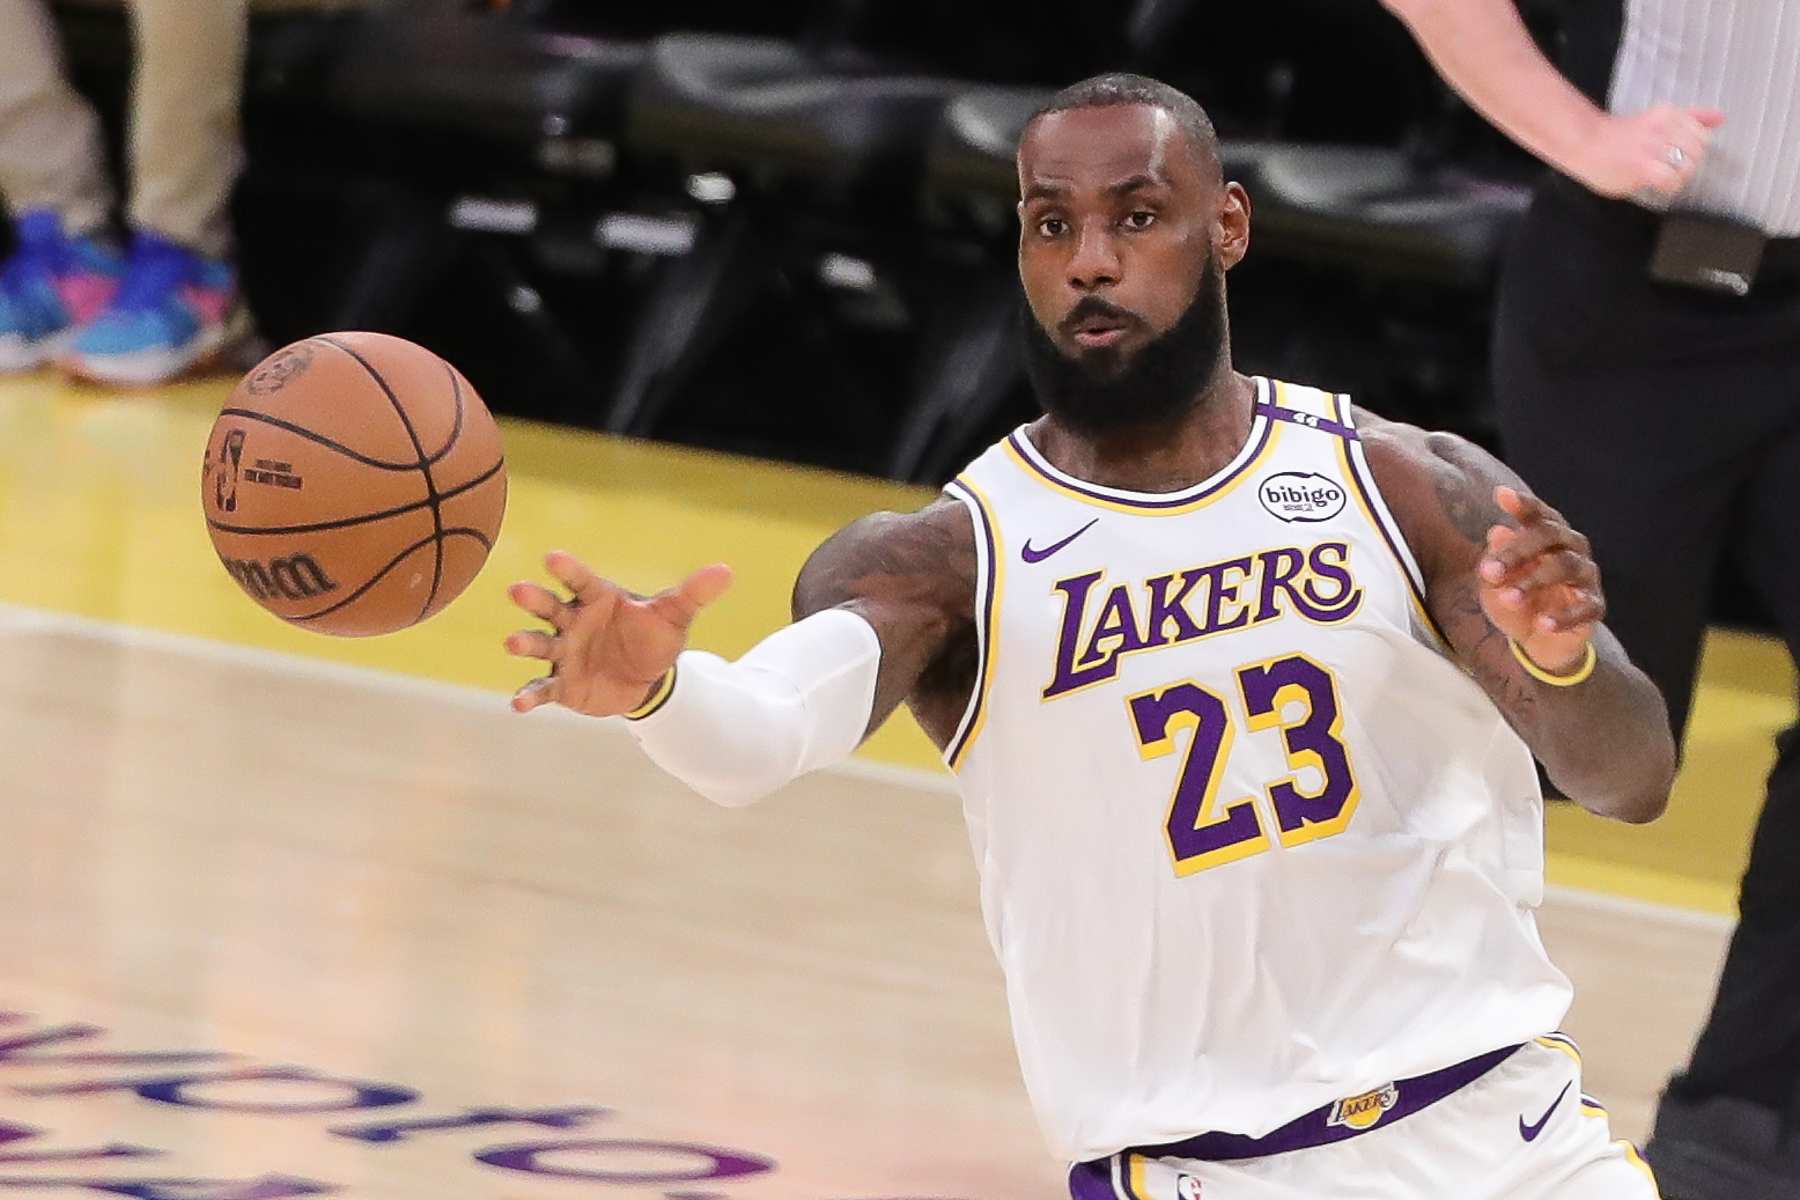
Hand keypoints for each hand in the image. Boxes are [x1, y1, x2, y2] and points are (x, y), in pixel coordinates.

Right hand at [504, 551, 732, 715]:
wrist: (647, 679)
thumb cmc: (654, 636)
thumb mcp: (676, 615)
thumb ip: (694, 593)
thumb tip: (727, 571)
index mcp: (597, 597)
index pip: (580, 579)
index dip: (567, 569)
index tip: (552, 557)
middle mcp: (573, 620)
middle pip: (549, 607)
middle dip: (534, 599)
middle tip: (518, 590)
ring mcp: (563, 652)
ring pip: (539, 644)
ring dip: (524, 642)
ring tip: (511, 642)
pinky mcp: (561, 684)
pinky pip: (542, 688)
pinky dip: (529, 695)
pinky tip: (517, 704)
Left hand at [1476, 487, 1601, 674]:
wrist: (1536, 641)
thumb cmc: (1515, 601)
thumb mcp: (1494, 584)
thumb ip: (1494, 560)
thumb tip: (1496, 532)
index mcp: (1547, 536)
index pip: (1538, 515)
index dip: (1523, 505)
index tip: (1501, 495)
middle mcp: (1571, 548)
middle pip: (1550, 535)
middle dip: (1517, 551)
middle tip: (1488, 572)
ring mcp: (1586, 576)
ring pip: (1566, 567)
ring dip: (1534, 581)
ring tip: (1509, 598)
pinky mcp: (1595, 606)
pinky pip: (1584, 607)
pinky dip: (1562, 615)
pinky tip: (1541, 623)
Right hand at [1570, 103, 1723, 199]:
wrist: (1585, 143)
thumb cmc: (1618, 135)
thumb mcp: (1659, 118)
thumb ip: (1690, 117)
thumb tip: (1721, 117)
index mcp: (1670, 114)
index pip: (1702, 135)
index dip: (1693, 151)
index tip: (1676, 155)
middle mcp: (1665, 128)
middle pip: (1698, 152)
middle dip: (1689, 165)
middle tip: (1670, 169)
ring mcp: (1654, 148)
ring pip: (1688, 167)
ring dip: (1679, 177)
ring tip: (1664, 178)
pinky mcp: (1643, 167)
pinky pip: (1672, 180)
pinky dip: (1669, 187)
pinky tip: (1659, 186)